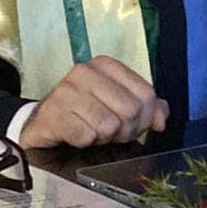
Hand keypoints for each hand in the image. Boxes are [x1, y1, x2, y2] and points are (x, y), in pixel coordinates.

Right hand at [18, 56, 168, 148]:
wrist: (44, 123)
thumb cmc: (86, 113)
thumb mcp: (118, 105)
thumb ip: (146, 107)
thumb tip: (162, 121)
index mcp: (105, 64)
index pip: (146, 94)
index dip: (144, 118)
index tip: (131, 125)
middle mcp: (85, 71)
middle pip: (130, 110)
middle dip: (125, 131)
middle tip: (110, 133)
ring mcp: (66, 90)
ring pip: (109, 125)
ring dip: (103, 137)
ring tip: (91, 131)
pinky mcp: (53, 113)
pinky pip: (86, 136)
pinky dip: (85, 142)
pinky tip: (76, 135)